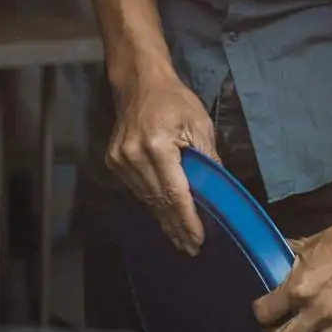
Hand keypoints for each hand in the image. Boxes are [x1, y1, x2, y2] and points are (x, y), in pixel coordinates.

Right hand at [108, 68, 216, 254]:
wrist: (139, 83)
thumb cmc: (175, 101)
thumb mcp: (199, 124)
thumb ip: (208, 159)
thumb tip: (218, 191)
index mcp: (157, 145)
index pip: (175, 193)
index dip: (187, 219)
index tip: (198, 240)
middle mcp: (134, 156)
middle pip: (159, 201)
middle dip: (177, 227)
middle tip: (191, 248)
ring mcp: (119, 160)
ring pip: (146, 200)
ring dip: (164, 221)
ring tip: (180, 240)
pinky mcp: (113, 161)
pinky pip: (137, 191)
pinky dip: (152, 205)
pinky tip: (164, 218)